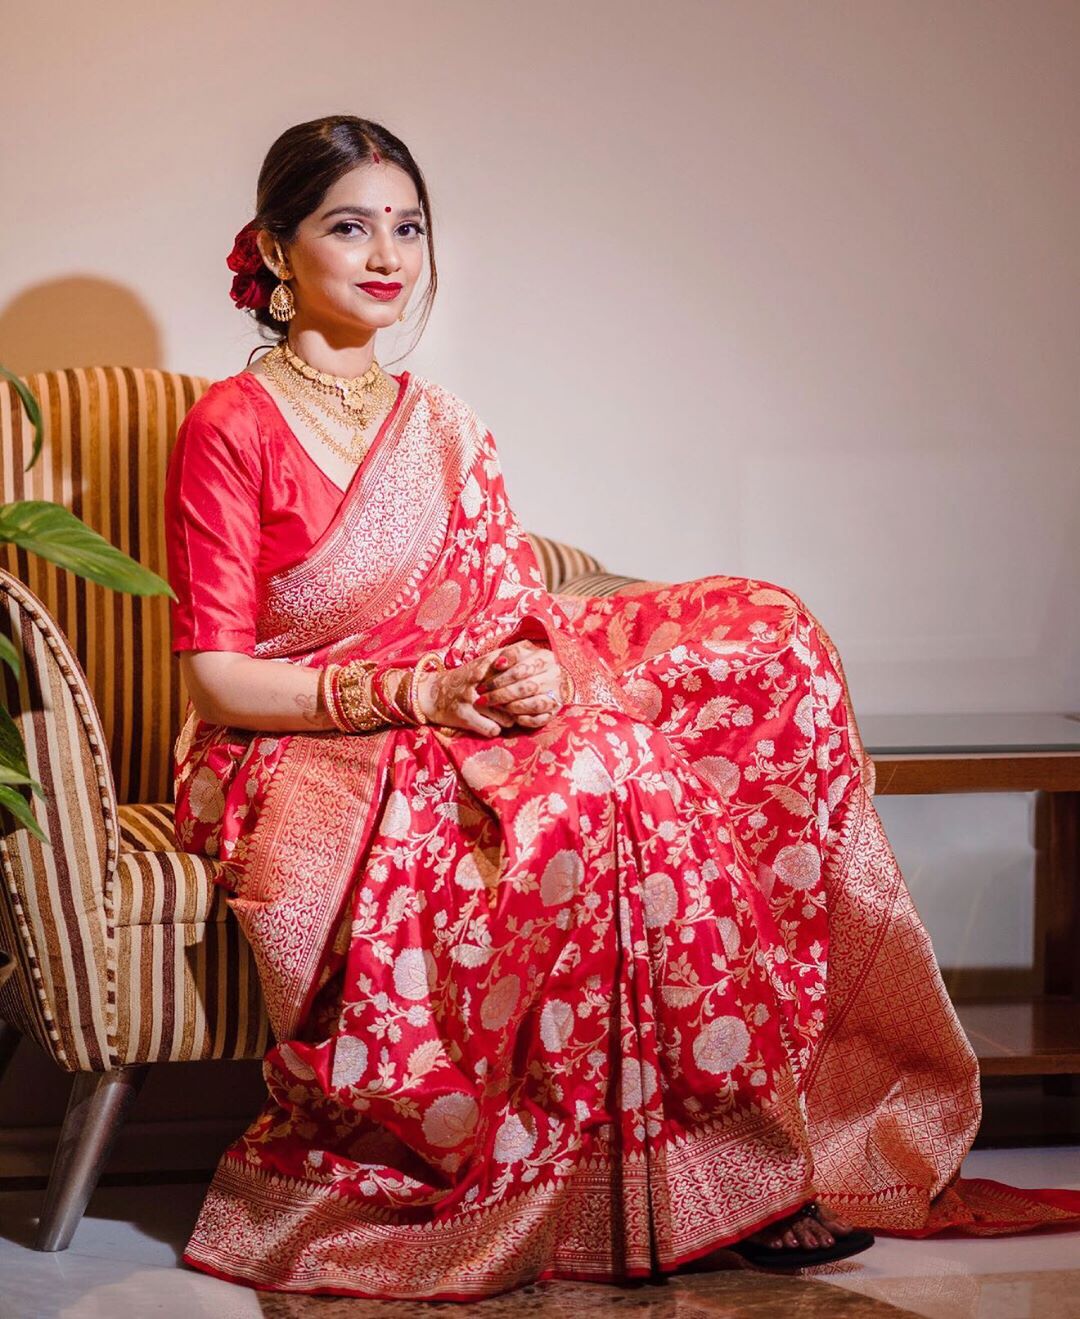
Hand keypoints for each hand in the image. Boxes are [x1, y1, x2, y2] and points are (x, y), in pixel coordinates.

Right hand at [415, 640, 567, 736]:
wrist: (431, 694)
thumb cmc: (464, 679)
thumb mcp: (482, 663)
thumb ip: (505, 657)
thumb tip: (533, 651)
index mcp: (485, 664)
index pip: (516, 672)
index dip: (527, 682)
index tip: (532, 687)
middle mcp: (478, 679)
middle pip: (513, 696)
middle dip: (520, 705)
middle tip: (521, 708)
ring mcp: (471, 698)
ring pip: (506, 716)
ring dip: (509, 719)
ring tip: (505, 717)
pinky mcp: (464, 716)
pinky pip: (492, 729)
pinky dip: (494, 729)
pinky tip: (491, 725)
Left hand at [474, 639, 567, 730]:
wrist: (549, 676)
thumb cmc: (527, 664)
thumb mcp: (518, 654)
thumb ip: (507, 656)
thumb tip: (498, 664)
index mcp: (544, 658)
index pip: (519, 670)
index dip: (498, 680)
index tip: (481, 687)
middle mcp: (553, 675)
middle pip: (525, 688)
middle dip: (500, 695)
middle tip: (483, 700)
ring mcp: (557, 694)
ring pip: (534, 704)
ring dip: (512, 707)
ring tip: (496, 707)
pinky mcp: (555, 710)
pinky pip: (540, 719)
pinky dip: (525, 720)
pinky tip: (513, 718)